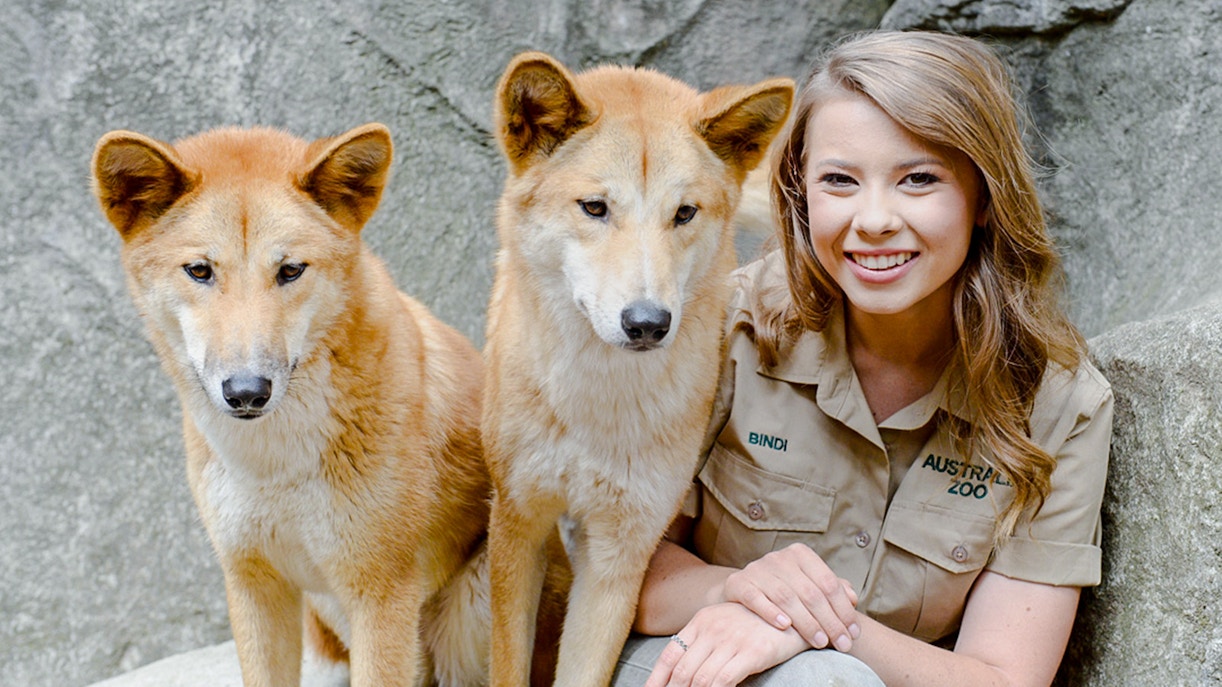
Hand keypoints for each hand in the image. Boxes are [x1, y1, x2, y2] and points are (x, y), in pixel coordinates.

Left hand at [644, 602, 808, 686]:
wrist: (793, 610)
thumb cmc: (756, 622)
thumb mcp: (724, 624)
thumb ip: (703, 643)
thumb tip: (683, 673)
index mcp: (701, 622)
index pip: (669, 655)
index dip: (657, 679)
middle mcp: (712, 629)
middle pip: (682, 671)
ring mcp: (731, 640)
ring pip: (700, 679)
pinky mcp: (752, 652)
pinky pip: (723, 680)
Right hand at [720, 543, 860, 651]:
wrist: (743, 590)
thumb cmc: (783, 591)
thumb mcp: (808, 586)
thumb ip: (832, 591)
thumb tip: (852, 598)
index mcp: (800, 555)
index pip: (828, 582)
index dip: (843, 609)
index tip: (853, 633)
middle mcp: (778, 558)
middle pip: (810, 592)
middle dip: (829, 621)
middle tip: (841, 643)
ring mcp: (757, 569)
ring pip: (786, 597)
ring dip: (806, 622)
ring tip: (820, 642)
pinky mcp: (738, 583)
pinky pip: (755, 597)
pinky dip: (771, 612)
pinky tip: (785, 627)